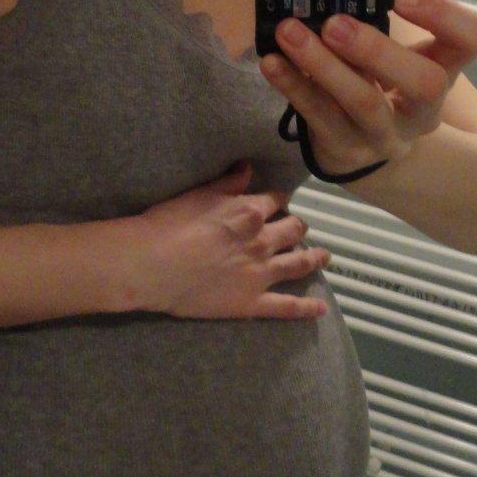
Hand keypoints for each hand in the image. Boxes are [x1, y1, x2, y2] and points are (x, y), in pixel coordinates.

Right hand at [132, 161, 331, 320]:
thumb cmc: (168, 225)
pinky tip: (321, 309)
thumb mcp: (199, 194)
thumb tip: (248, 167)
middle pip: (292, 230)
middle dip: (298, 227)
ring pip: (298, 264)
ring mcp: (261, 273)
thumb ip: (228, 182)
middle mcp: (263, 240)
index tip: (280, 201)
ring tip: (324, 257)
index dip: (279, 200)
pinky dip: (307, 309)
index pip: (274, 200)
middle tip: (299, 228)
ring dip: (314, 258)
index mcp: (250, 212)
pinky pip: (287, 307)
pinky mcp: (253, 303)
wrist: (152, 265)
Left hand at [260, 0, 476, 178]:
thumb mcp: (392, 51)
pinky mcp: (346, 148)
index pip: (472, 38)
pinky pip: (318, 116)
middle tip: (335, 24)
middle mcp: (423, 107)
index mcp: (444, 68)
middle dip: (379, 50)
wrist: (364, 151)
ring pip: (364, 103)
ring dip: (324, 66)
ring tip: (291, 33)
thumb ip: (378, 13)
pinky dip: (293, 85)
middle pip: (425, 83)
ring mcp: (386, 133)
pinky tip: (271, 61)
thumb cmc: (379, 82)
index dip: (443, 14)